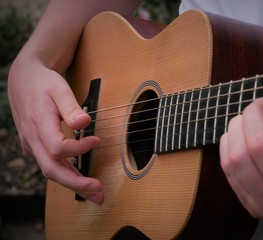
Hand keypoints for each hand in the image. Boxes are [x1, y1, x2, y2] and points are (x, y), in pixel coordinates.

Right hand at [8, 64, 103, 203]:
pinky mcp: (34, 146)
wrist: (23, 80)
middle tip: (98, 193)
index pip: (57, 148)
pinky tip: (80, 180)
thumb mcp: (59, 88)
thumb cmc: (43, 83)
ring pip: (50, 171)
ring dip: (73, 184)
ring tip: (94, 193)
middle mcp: (32, 138)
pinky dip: (66, 174)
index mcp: (39, 123)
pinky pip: (50, 164)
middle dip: (76, 184)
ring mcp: (31, 144)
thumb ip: (71, 107)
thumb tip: (84, 123)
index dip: (79, 149)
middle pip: (52, 170)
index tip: (97, 141)